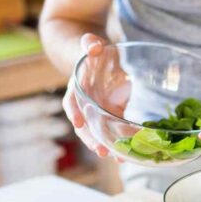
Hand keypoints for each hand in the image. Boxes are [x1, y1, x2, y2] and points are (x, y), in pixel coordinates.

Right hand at [63, 34, 114, 157]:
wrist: (94, 55)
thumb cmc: (90, 49)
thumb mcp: (89, 43)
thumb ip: (90, 43)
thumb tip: (93, 46)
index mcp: (76, 87)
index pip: (71, 101)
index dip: (74, 112)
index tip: (79, 123)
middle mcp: (84, 103)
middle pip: (84, 124)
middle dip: (91, 138)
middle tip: (101, 151)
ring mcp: (97, 110)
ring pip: (98, 132)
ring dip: (107, 145)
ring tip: (118, 158)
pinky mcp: (111, 113)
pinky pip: (113, 129)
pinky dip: (120, 140)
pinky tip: (129, 153)